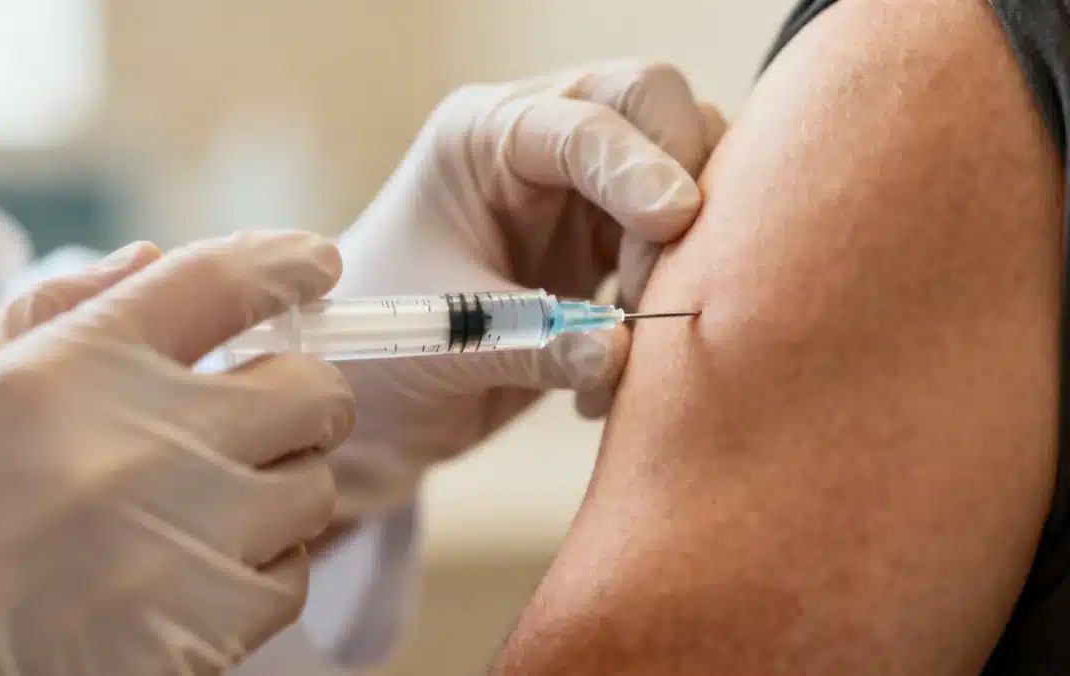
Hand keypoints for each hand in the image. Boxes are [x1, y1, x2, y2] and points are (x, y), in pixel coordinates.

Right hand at [0, 232, 354, 674]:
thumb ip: (60, 312)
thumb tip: (151, 259)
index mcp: (81, 366)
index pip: (221, 281)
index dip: (286, 264)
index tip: (317, 264)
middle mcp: (143, 444)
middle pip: (313, 393)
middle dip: (300, 403)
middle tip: (264, 421)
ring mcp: (180, 541)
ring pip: (314, 491)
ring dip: (278, 495)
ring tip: (206, 513)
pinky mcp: (203, 628)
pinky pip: (290, 579)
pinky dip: (258, 575)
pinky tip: (195, 578)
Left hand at [331, 61, 725, 516]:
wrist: (380, 401)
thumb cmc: (381, 349)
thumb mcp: (444, 338)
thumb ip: (531, 344)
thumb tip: (616, 353)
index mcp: (488, 135)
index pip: (588, 118)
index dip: (639, 166)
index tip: (672, 222)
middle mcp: (545, 146)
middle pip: (659, 112)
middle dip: (683, 191)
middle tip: (654, 289)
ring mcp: (586, 194)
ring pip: (689, 176)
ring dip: (684, 259)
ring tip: (629, 347)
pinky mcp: (612, 246)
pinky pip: (680, 249)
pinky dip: (673, 303)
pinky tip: (615, 373)